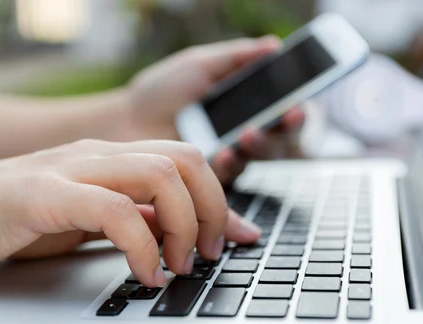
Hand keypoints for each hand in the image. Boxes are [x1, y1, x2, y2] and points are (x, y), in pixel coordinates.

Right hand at [0, 140, 260, 286]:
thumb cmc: (19, 217)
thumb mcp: (91, 219)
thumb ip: (139, 219)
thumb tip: (187, 236)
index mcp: (113, 157)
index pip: (188, 159)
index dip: (223, 199)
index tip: (238, 237)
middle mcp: (99, 155)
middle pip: (185, 159)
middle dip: (214, 209)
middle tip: (211, 253)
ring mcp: (73, 169)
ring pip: (159, 174)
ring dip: (184, 226)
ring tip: (181, 264)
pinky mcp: (47, 194)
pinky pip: (115, 210)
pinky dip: (142, 247)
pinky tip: (146, 273)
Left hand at [126, 36, 305, 183]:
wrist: (125, 120)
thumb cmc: (161, 90)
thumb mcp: (200, 65)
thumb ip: (237, 58)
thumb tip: (275, 45)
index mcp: (244, 104)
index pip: (281, 107)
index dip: (295, 106)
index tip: (297, 103)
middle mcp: (241, 131)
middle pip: (280, 134)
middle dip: (287, 127)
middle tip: (287, 116)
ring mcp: (226, 156)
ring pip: (259, 157)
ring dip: (261, 144)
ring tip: (248, 132)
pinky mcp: (207, 178)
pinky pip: (229, 175)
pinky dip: (230, 163)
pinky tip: (223, 151)